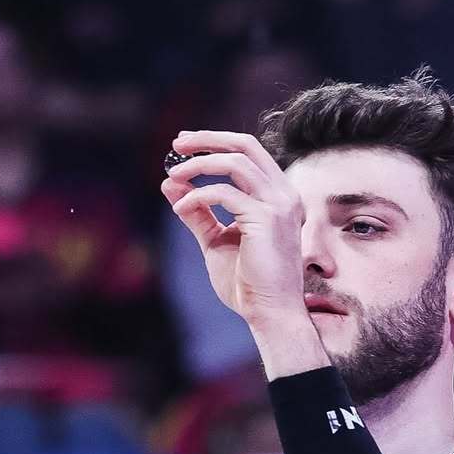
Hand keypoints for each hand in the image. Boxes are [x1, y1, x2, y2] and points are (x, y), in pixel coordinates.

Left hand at [161, 129, 310, 332]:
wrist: (269, 314)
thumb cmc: (248, 283)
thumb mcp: (216, 241)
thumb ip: (197, 212)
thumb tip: (170, 183)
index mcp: (278, 196)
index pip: (248, 152)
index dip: (215, 142)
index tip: (184, 146)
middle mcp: (284, 194)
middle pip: (245, 144)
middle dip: (208, 139)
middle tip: (176, 144)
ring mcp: (279, 205)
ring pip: (235, 161)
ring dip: (199, 164)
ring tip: (173, 175)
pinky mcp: (266, 219)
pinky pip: (224, 193)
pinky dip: (197, 196)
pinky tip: (181, 208)